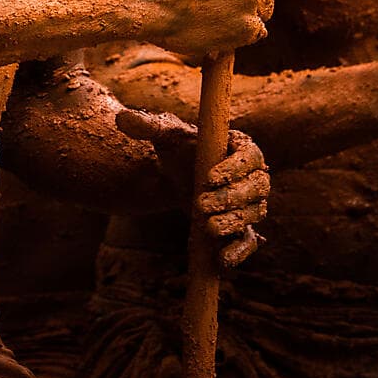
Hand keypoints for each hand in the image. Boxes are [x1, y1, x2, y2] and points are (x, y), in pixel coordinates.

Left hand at [115, 108, 268, 267]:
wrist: (176, 176)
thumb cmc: (177, 150)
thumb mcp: (164, 135)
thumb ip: (148, 125)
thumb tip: (122, 118)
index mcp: (241, 147)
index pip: (249, 156)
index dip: (233, 168)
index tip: (209, 177)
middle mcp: (253, 175)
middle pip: (255, 188)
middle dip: (230, 198)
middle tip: (200, 205)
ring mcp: (250, 203)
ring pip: (252, 214)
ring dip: (233, 222)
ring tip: (207, 228)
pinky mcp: (241, 228)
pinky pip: (248, 241)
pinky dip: (238, 251)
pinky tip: (221, 260)